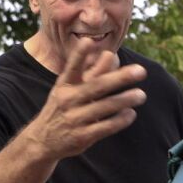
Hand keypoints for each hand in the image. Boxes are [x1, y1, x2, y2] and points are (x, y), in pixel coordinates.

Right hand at [23, 38, 146, 160]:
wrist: (42, 141)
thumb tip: (110, 54)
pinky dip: (120, 120)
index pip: (72, 67)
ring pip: (104, 106)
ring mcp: (74, 119)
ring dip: (125, 99)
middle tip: (141, 71)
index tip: (88, 41)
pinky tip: (131, 113)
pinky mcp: (82, 137)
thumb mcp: (70, 89)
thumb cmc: (63, 107)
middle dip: (120, 77)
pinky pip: (105, 127)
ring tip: (141, 94)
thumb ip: (92, 72)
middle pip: (97, 86)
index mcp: (64, 85)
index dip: (79, 55)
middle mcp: (68, 100)